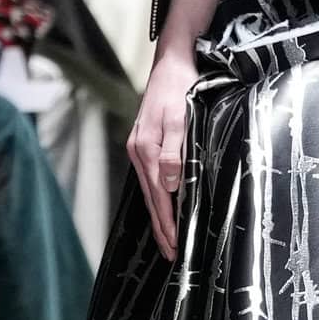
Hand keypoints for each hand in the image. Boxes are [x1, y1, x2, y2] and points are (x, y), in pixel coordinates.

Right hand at [129, 48, 194, 257]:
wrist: (172, 64)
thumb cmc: (179, 89)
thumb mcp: (179, 118)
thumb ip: (173, 151)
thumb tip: (168, 184)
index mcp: (146, 149)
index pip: (158, 197)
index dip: (167, 223)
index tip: (175, 246)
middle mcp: (138, 152)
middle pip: (151, 199)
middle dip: (162, 228)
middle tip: (171, 255)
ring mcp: (139, 149)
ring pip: (149, 191)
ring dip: (159, 217)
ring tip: (167, 240)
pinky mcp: (144, 144)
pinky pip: (150, 179)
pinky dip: (157, 199)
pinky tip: (163, 208)